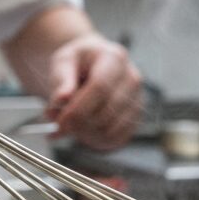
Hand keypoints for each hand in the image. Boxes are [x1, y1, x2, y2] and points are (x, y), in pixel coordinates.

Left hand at [45, 33, 141, 150]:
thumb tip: (61, 100)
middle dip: (80, 123)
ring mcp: (138, 101)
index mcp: (114, 58)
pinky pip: (117, 139)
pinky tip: (83, 132)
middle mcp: (132, 79)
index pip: (101, 87)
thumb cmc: (77, 63)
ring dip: (87, 134)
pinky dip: (96, 141)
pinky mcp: (136, 119)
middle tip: (60, 126)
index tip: (60, 122)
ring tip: (71, 125)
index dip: (79, 108)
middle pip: (107, 111)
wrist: (92, 66)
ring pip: (112, 129)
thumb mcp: (63, 63)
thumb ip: (61, 81)